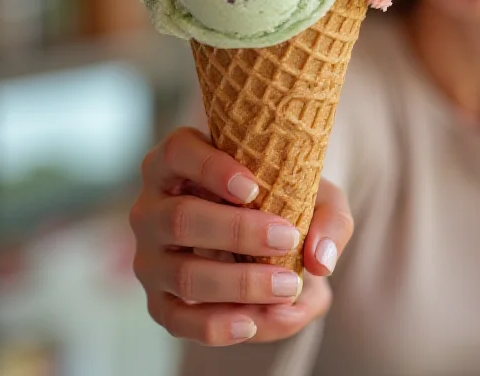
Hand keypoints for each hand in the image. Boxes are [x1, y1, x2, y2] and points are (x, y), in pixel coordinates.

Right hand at [129, 126, 353, 345]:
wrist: (275, 242)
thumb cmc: (284, 201)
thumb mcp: (314, 195)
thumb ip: (328, 217)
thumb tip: (320, 259)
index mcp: (178, 161)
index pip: (179, 152)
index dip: (210, 169)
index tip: (252, 188)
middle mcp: (153, 207)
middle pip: (180, 218)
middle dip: (236, 232)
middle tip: (287, 239)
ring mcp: (151, 257)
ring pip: (182, 274)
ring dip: (238, 284)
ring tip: (288, 286)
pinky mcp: (158, 301)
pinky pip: (177, 321)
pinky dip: (216, 326)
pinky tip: (253, 323)